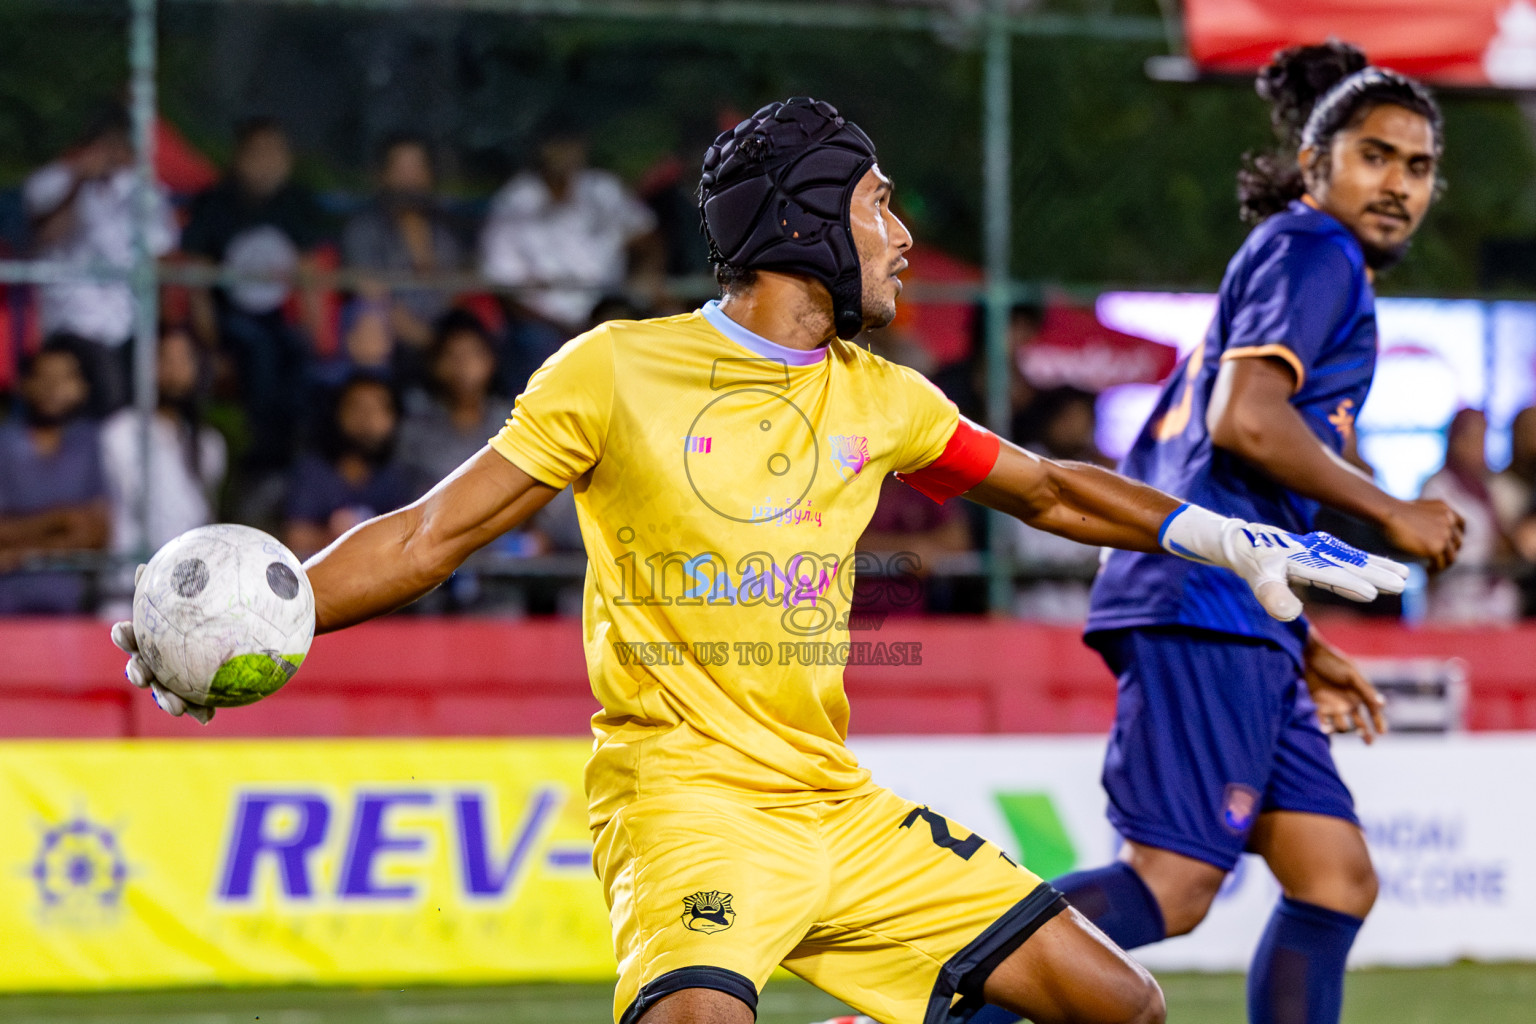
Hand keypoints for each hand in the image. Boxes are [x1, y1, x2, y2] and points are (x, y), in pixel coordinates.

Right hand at [111, 566, 215, 724]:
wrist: (224, 639)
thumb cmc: (199, 616)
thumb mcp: (188, 601)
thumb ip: (170, 586)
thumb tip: (144, 565)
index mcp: (148, 640)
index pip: (130, 635)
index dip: (124, 634)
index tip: (123, 629)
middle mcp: (153, 663)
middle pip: (139, 669)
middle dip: (138, 673)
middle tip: (142, 675)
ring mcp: (170, 682)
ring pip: (163, 693)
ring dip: (167, 701)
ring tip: (176, 706)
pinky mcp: (191, 697)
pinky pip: (195, 705)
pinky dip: (200, 711)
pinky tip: (209, 717)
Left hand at [1161, 505, 1408, 620]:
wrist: (1243, 540)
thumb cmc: (1251, 562)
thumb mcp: (1257, 580)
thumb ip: (1272, 596)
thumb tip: (1292, 615)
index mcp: (1300, 558)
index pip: (1328, 573)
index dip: (1349, 583)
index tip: (1373, 593)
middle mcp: (1315, 551)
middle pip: (1349, 563)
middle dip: (1376, 573)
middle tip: (1403, 583)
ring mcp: (1320, 549)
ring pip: (1354, 558)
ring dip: (1378, 566)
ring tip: (1405, 576)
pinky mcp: (1321, 550)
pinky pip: (1350, 556)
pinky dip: (1368, 561)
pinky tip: (1383, 567)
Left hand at [1304, 629, 1386, 743]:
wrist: (1308, 655)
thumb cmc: (1333, 662)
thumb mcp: (1351, 675)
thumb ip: (1365, 690)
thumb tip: (1382, 705)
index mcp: (1359, 695)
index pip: (1373, 712)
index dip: (1379, 723)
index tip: (1382, 732)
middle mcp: (1348, 704)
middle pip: (1359, 725)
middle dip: (1365, 734)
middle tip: (1368, 741)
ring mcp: (1333, 706)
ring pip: (1341, 726)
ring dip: (1341, 729)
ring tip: (1341, 727)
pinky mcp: (1317, 707)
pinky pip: (1322, 723)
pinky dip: (1324, 728)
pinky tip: (1325, 729)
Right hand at [1381, 498, 1464, 570]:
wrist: (1388, 513)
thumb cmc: (1393, 512)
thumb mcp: (1418, 509)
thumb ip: (1429, 517)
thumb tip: (1428, 533)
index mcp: (1445, 509)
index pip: (1460, 525)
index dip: (1455, 536)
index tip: (1447, 544)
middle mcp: (1449, 520)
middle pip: (1457, 542)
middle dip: (1448, 551)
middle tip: (1436, 559)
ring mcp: (1445, 534)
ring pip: (1451, 556)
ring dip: (1443, 563)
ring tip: (1432, 568)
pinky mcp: (1436, 547)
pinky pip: (1441, 564)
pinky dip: (1435, 569)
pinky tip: (1427, 571)